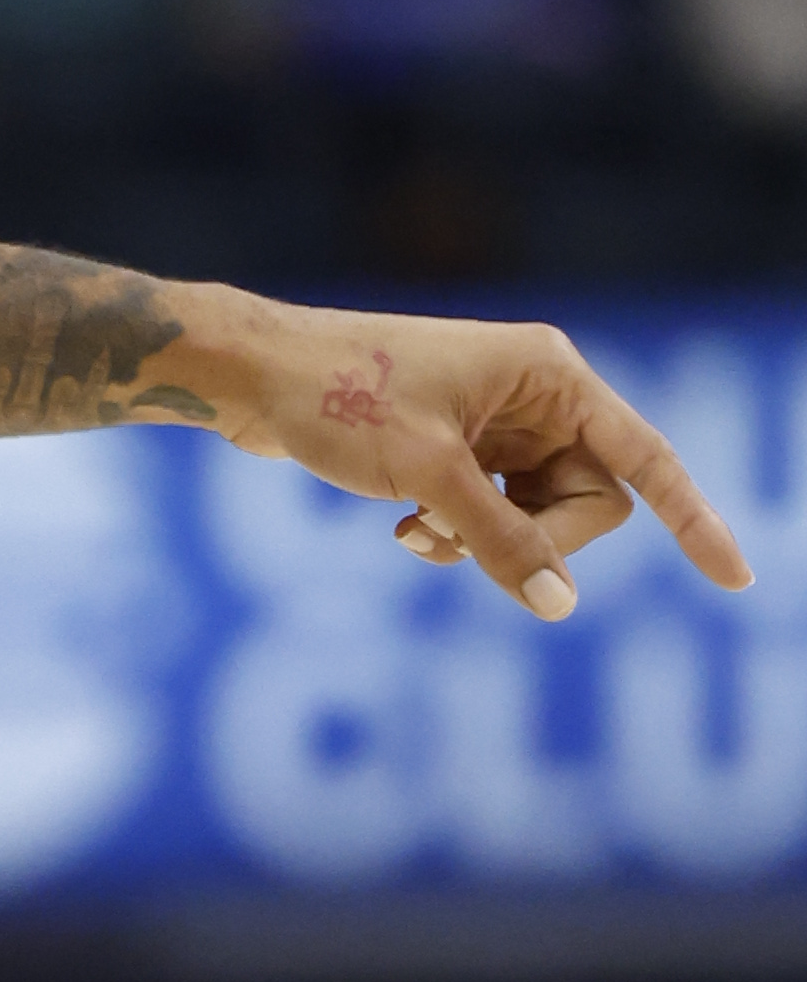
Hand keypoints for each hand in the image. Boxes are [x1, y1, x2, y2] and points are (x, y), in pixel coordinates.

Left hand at [219, 304, 756, 620]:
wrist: (247, 377)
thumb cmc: (336, 398)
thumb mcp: (427, 473)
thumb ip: (501, 540)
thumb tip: (561, 606)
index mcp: (548, 375)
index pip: (645, 457)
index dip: (693, 519)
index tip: (735, 581)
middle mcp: (532, 394)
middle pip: (588, 500)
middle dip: (534, 538)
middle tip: (459, 543)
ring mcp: (493, 422)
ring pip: (535, 515)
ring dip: (484, 541)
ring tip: (417, 534)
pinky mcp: (455, 446)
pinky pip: (491, 514)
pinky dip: (456, 533)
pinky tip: (404, 532)